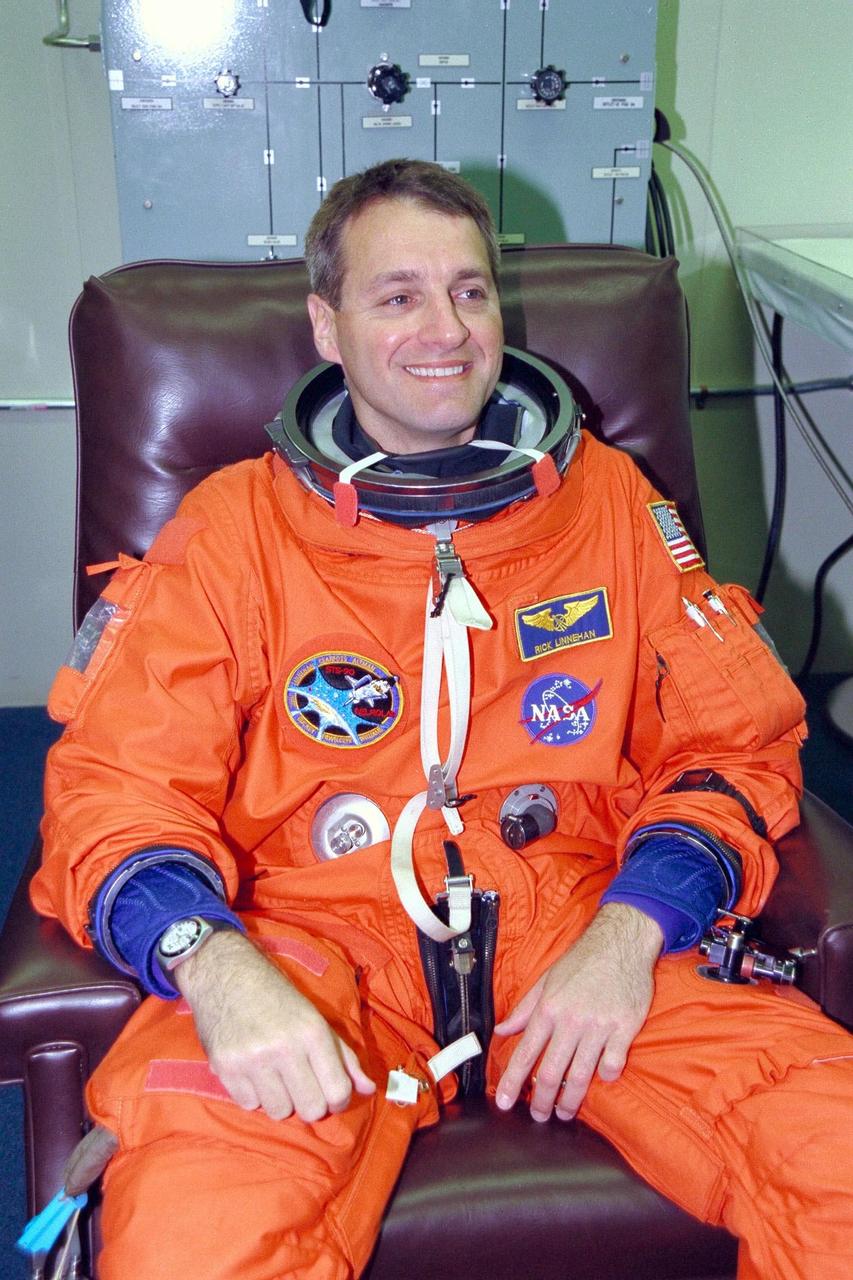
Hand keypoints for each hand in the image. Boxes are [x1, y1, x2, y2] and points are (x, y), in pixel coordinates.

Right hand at [175, 930, 374, 1122]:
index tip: (332, 1094)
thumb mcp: (316, 1018)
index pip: (337, 1091)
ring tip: (276, 1077)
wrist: (227, 974)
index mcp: (311, 1031)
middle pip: (310, 1109)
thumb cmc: (277, 996)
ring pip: (279, 1112)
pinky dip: (254, 1095)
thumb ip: (345, 1056)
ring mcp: (251, 1059)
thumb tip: (369, 1089)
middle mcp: (283, 1047)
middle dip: (311, 1104)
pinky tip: (253, 1072)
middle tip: (303, 1087)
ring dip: (281, 1100)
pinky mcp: (225, 1067)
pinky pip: (250, 1105)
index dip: (339, 1100)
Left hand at [493, 903, 661, 1122]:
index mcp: (549, 1009)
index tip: (506, 1103)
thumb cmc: (582, 961)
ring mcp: (599, 1026)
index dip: (513, 1082)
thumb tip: (503, 1031)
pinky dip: (607, 1075)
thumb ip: (525, 1009)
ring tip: (566, 1112)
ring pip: (581, 1074)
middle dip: (543, 1101)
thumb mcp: (547, 980)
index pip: (525, 1053)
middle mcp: (571, 1020)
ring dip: (572, 1100)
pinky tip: (603, 1077)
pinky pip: (613, 1062)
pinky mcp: (625, 1027)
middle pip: (552, 1072)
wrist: (620, 942)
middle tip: (540, 1117)